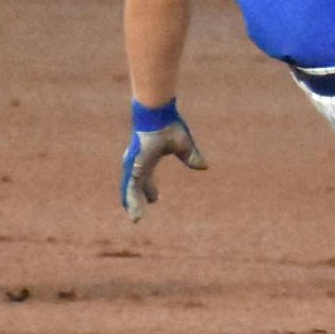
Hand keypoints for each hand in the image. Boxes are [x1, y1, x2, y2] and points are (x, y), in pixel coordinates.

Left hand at [121, 100, 207, 221]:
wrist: (157, 115)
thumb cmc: (168, 125)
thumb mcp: (183, 146)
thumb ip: (191, 157)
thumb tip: (203, 167)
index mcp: (147, 158)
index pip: (146, 178)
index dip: (149, 190)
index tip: (154, 199)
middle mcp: (137, 163)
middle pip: (135, 187)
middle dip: (138, 200)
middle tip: (138, 215)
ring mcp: (133, 165)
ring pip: (130, 190)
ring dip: (133, 204)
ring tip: (136, 219)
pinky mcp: (134, 166)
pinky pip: (131, 188)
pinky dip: (132, 199)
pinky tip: (133, 210)